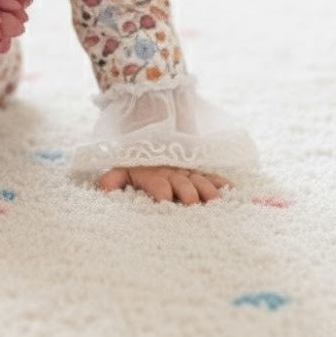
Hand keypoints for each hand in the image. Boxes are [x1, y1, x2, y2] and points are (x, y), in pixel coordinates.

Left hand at [99, 166, 232, 204]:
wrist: (151, 133)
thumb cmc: (137, 161)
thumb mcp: (122, 167)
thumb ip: (113, 178)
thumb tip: (103, 190)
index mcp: (153, 177)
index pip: (158, 185)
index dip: (161, 192)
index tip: (164, 200)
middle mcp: (173, 175)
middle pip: (183, 185)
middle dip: (188, 194)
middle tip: (192, 203)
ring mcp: (188, 173)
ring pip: (200, 181)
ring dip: (207, 190)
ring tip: (214, 200)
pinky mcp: (200, 171)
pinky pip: (213, 176)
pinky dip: (223, 182)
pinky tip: (232, 189)